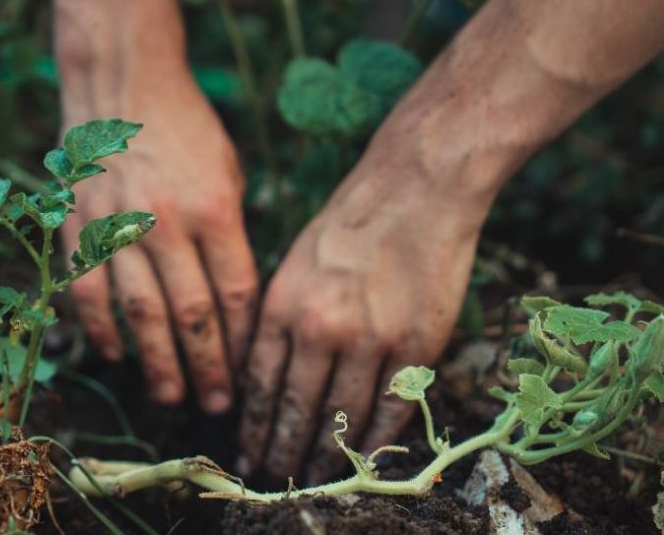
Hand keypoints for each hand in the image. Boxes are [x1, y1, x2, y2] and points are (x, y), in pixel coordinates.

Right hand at [61, 72, 257, 413]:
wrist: (123, 84)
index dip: (243, 340)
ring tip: (172, 396)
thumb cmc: (187, 129)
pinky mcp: (80, 225)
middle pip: (192, 314)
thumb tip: (235, 301)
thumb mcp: (228, 172)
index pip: (235, 293)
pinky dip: (101, 328)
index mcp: (214, 208)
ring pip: (140, 313)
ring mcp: (118, 225)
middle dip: (208, 367)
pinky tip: (116, 355)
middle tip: (217, 406)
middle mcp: (166, 222)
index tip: (250, 372)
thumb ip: (231, 234)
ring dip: (157, 362)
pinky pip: (89, 290)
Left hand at [236, 117, 491, 483]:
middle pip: (295, 410)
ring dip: (326, 455)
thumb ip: (279, 317)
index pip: (259, 385)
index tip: (248, 453)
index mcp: (282, 304)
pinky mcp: (416, 345)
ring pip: (342, 418)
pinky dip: (376, 441)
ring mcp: (370, 339)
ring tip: (314, 477)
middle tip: (274, 477)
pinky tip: (364, 459)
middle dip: (282, 452)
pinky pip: (391, 409)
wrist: (416, 186)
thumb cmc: (351, 219)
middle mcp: (319, 327)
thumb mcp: (294, 261)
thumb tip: (265, 374)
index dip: (253, 427)